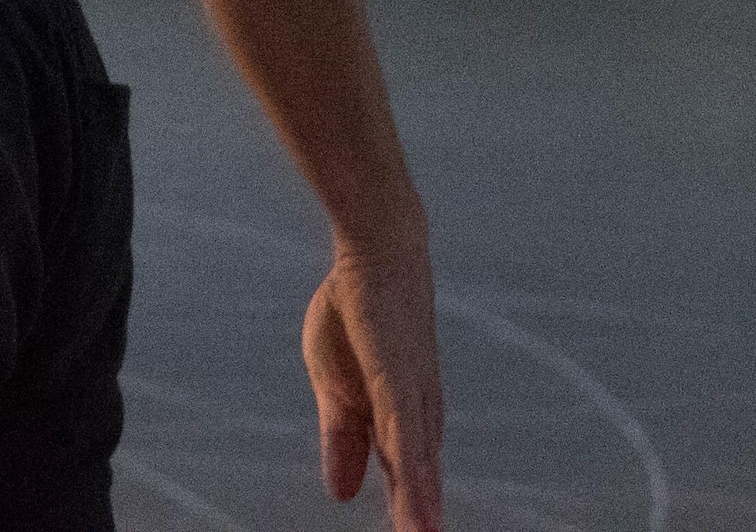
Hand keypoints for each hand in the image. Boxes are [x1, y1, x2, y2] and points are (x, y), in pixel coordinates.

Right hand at [307, 230, 446, 527]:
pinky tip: (418, 513)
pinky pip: (406, 439)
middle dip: (419, 525)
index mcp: (402, 421)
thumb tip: (341, 494)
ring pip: (418, 471)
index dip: (407, 520)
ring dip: (421, 515)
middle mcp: (418, 417)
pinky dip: (414, 479)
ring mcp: (412, 399)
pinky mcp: (399, 380)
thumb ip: (342, 439)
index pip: (406, 485)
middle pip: (420, 487)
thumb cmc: (357, 315)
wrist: (374, 252)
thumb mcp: (334, 386)